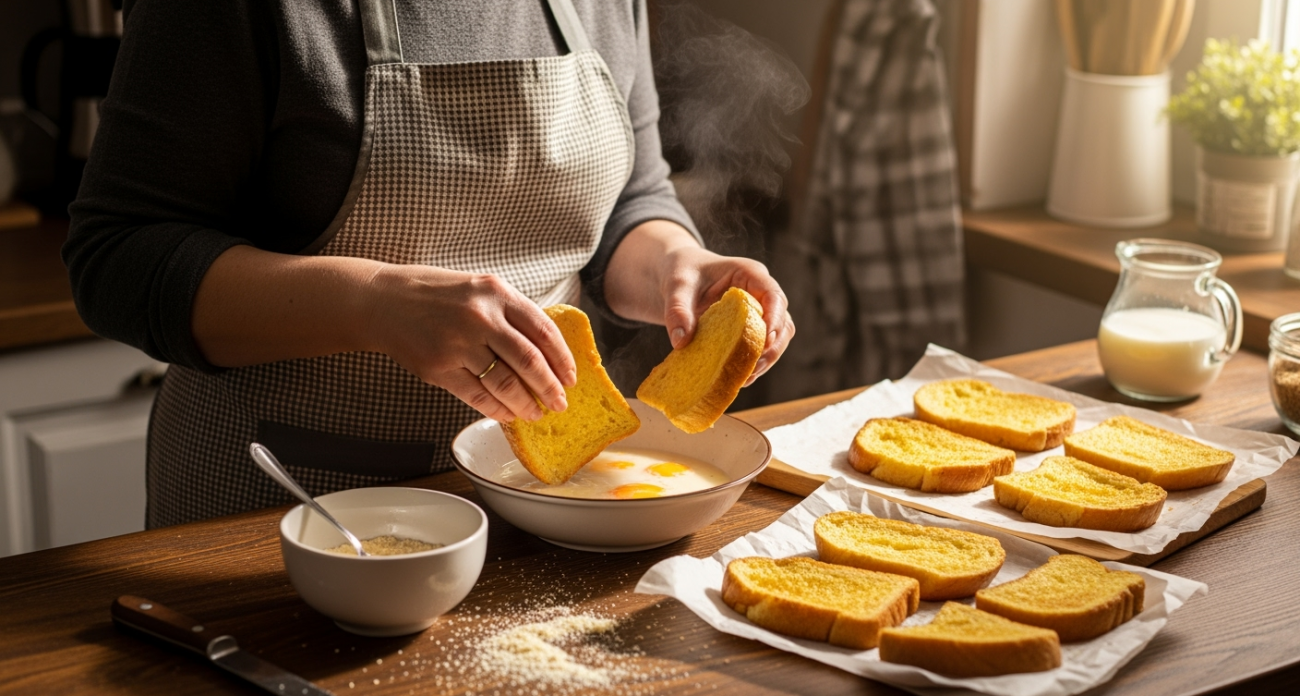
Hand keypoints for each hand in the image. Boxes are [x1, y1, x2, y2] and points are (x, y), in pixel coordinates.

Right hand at [364, 265, 576, 421]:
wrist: (383, 301)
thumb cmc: (437, 295)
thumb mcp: (480, 288)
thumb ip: (511, 312)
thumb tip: (547, 350)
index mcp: (497, 293)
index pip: (543, 330)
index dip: (562, 359)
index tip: (571, 378)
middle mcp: (480, 317)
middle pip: (529, 361)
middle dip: (549, 387)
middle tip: (559, 403)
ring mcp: (457, 343)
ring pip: (504, 383)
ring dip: (524, 403)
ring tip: (534, 413)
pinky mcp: (438, 367)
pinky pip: (476, 395)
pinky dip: (495, 408)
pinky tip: (506, 413)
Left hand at [657, 246, 794, 385]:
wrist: (679, 279)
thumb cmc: (682, 273)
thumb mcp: (676, 286)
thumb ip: (677, 309)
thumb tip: (681, 341)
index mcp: (749, 274)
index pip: (773, 295)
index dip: (775, 318)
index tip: (766, 340)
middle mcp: (760, 292)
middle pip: (782, 321)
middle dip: (773, 347)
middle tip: (753, 367)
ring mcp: (759, 312)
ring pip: (778, 338)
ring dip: (767, 359)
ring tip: (747, 377)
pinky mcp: (750, 328)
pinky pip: (762, 348)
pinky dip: (754, 363)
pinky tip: (740, 379)